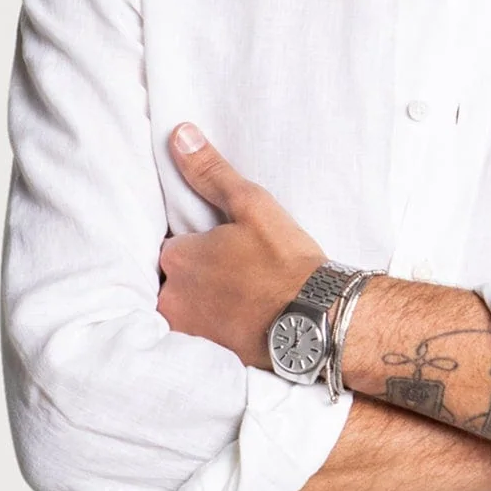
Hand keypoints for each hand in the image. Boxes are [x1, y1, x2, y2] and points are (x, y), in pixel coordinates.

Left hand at [158, 122, 326, 367]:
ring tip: (238, 299)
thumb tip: (179, 134)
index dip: (196, 246)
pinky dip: (213, 329)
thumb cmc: (286, 262)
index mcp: (178, 256)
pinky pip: (198, 336)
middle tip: (235, 275)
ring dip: (202, 304)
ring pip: (183, 309)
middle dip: (195, 277)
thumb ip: (210, 173)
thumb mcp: (252, 206)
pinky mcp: (205, 355)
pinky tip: (238, 322)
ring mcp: (187, 329)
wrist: (318, 321)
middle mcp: (171, 296)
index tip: (222, 249)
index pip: (172, 245)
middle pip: (173, 280)